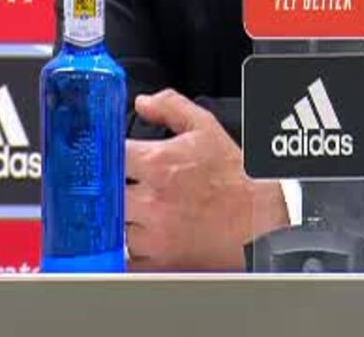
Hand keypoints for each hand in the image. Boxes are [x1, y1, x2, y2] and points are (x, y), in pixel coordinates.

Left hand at [124, 89, 287, 270]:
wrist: (257, 220)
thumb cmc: (233, 177)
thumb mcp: (205, 128)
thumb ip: (171, 106)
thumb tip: (143, 103)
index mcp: (158, 163)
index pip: (111, 155)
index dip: (108, 154)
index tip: (112, 156)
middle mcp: (151, 200)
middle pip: (106, 192)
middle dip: (114, 187)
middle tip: (127, 185)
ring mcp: (153, 234)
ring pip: (115, 224)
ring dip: (124, 217)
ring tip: (144, 210)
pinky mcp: (159, 261)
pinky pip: (128, 256)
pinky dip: (133, 247)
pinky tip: (149, 234)